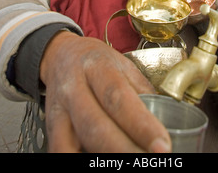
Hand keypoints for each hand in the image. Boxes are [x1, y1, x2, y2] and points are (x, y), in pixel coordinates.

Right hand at [40, 31, 171, 152]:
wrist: (60, 55)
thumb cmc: (96, 61)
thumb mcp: (123, 65)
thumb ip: (142, 91)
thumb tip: (166, 121)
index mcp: (97, 66)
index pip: (119, 98)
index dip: (141, 125)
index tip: (162, 145)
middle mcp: (74, 88)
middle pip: (96, 125)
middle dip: (124, 150)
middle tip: (151, 160)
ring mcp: (59, 110)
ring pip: (73, 144)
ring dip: (103, 158)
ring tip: (129, 162)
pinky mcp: (50, 128)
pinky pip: (60, 150)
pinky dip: (78, 158)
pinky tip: (99, 159)